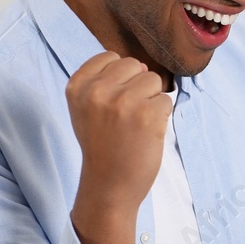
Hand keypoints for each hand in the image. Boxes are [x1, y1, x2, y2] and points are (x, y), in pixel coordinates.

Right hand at [67, 52, 172, 243]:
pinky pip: (166, 100)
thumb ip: (104, 82)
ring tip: (135, 125)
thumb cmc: (102, 146)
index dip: (119, 78)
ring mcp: (122, 101)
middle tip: (126, 117)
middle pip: (135, 66)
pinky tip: (146, 134)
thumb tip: (142, 66)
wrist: (108, 186)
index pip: (110, 57)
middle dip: (137, 87)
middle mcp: (97, 90)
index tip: (112, 104)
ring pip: (153, 80)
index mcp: (78, 86)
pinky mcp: (146, 115)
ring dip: (151, 102)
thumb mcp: (86, 109)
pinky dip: (161, 117)